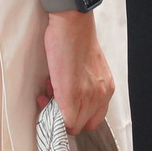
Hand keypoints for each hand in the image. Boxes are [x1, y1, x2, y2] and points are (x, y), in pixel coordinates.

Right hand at [40, 10, 114, 131]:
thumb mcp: (89, 67)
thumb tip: (70, 96)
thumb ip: (85, 85)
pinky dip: (51, 112)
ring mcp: (88, 98)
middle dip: (66, 116)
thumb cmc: (77, 39)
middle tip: (53, 98)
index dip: (75, 112)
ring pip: (72, 124)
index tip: (63, 101)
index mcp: (106, 87)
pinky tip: (45, 94)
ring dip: (55, 111)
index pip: (93, 117)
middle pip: (84, 124)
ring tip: (50, 89)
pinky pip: (63, 121)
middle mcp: (101, 95)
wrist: (72, 25)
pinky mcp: (72, 97)